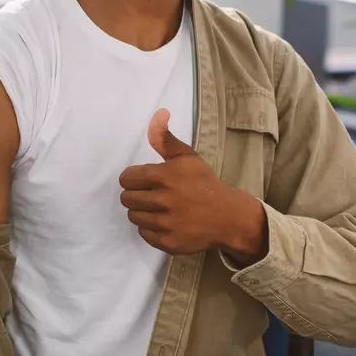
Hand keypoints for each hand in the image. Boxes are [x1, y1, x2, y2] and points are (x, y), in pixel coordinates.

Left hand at [118, 109, 266, 259]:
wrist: (228, 216)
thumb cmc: (204, 183)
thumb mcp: (186, 157)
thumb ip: (165, 138)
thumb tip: (159, 113)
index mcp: (164, 176)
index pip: (126, 178)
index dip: (133, 179)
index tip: (144, 181)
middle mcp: (163, 200)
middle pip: (126, 198)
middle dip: (136, 195)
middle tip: (151, 195)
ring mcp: (165, 223)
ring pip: (133, 216)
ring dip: (142, 212)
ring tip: (159, 208)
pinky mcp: (168, 242)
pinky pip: (143, 233)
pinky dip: (150, 229)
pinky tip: (165, 222)